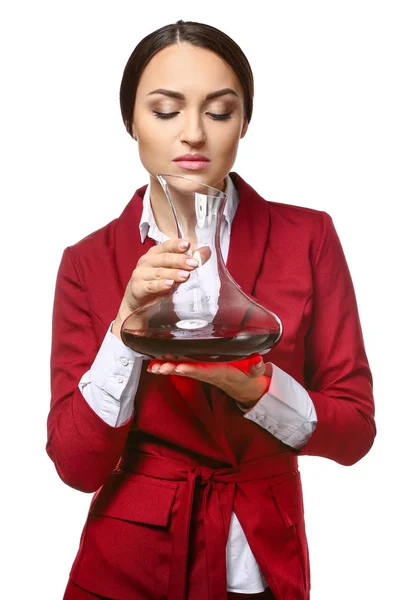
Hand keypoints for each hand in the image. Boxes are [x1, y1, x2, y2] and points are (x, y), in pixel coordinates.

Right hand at [112, 238, 210, 338]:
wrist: (138, 304)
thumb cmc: (157, 284)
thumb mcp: (173, 272)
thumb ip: (188, 262)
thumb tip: (206, 251)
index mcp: (155, 254)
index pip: (166, 246)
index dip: (176, 245)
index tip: (187, 244)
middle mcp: (146, 261)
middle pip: (164, 258)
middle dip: (179, 260)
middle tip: (193, 264)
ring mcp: (140, 274)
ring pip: (158, 272)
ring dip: (172, 273)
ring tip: (185, 276)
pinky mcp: (137, 288)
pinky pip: (150, 286)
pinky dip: (160, 285)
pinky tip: (170, 285)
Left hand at [147, 354, 271, 407]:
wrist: (244, 387)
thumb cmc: (249, 375)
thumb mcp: (256, 371)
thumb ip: (257, 367)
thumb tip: (259, 362)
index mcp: (222, 371)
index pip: (205, 370)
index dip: (193, 369)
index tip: (180, 367)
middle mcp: (209, 373)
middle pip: (189, 371)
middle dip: (174, 369)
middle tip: (159, 366)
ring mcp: (203, 373)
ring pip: (183, 370)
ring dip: (168, 369)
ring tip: (154, 367)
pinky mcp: (199, 372)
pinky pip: (182, 369)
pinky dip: (168, 367)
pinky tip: (156, 366)